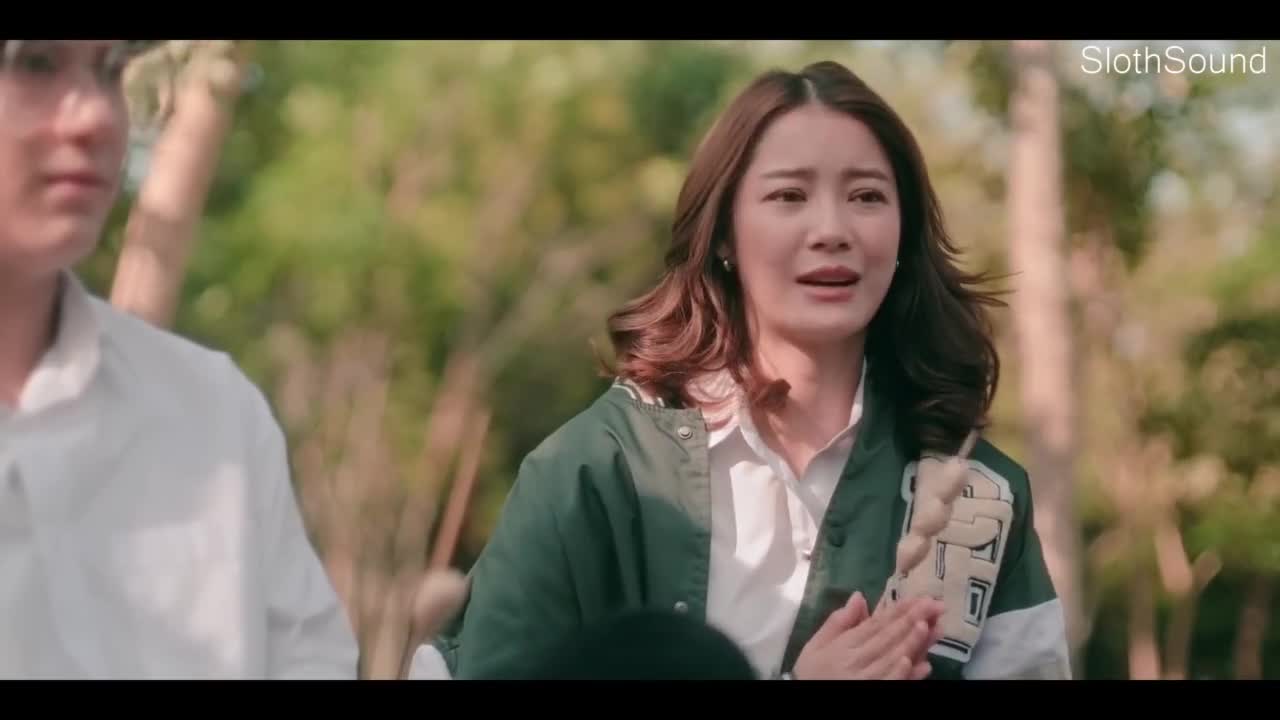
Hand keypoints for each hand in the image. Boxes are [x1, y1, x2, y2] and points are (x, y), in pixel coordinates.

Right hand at [792, 592, 944, 679]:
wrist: (806, 696)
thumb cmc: (813, 672)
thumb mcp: (816, 645)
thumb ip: (837, 621)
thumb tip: (858, 596)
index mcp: (846, 644)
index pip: (877, 624)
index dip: (899, 610)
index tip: (920, 598)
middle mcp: (859, 659)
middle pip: (890, 637)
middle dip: (913, 619)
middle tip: (935, 605)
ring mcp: (869, 678)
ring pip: (895, 657)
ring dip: (914, 642)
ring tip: (931, 626)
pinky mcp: (876, 692)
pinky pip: (892, 683)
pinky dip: (905, 674)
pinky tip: (922, 664)